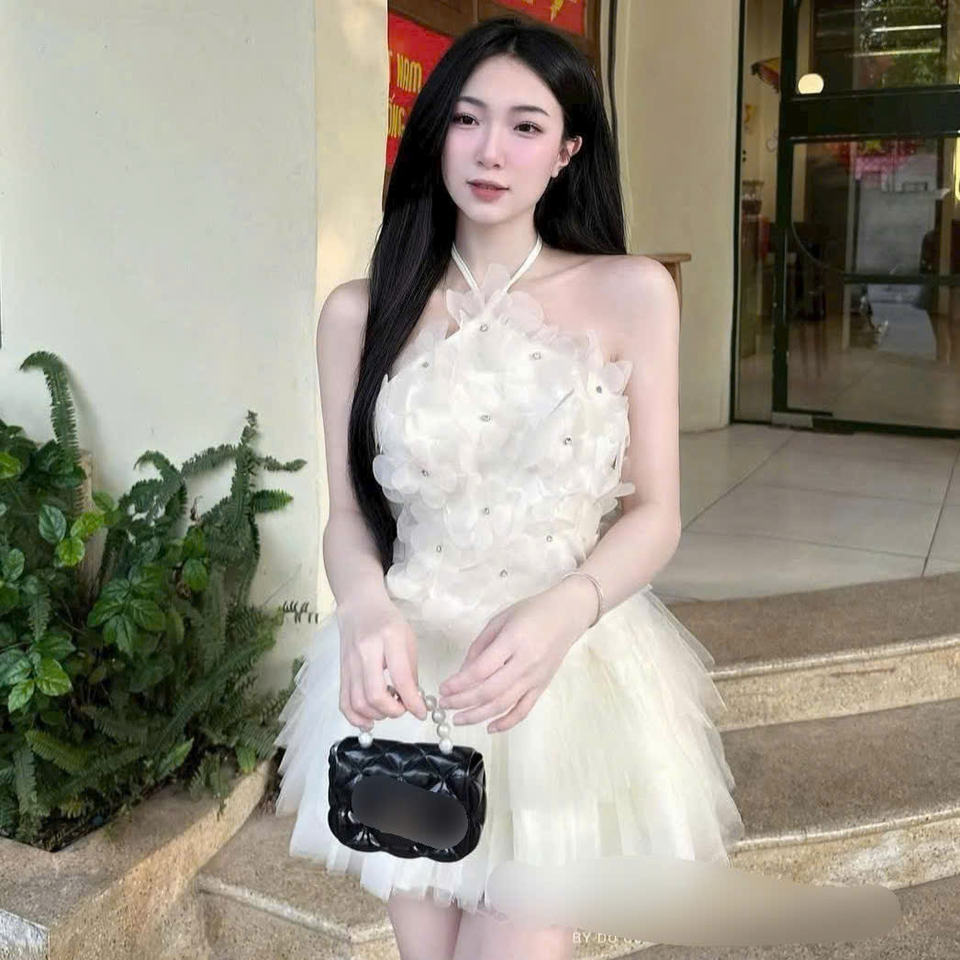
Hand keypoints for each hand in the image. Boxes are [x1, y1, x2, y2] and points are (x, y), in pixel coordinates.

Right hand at [336, 591, 427, 729]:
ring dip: (377, 715)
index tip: (421, 712)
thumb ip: (410, 671)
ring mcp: (350, 663)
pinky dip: (356, 717)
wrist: (359, 607)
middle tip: (403, 709)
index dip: (413, 701)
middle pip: (375, 695)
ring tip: (389, 709)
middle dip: (393, 711)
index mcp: (389, 638)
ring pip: (358, 702)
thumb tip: (414, 701)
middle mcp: (366, 651)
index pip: (401, 678)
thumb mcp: (408, 639)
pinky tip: (370, 720)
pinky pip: (344, 702)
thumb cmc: (388, 622)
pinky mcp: (342, 672)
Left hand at [436, 584, 587, 733]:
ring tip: (458, 719)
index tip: (443, 688)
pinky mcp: (542, 687)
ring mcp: (535, 678)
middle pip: (489, 691)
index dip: (459, 683)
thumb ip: (480, 646)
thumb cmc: (531, 612)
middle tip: (444, 705)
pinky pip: (523, 710)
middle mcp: (524, 663)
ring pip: (504, 704)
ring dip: (478, 715)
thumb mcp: (500, 620)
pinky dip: (507, 722)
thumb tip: (463, 672)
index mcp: (512, 641)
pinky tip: (490, 728)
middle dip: (463, 701)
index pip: (481, 670)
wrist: (567, 615)